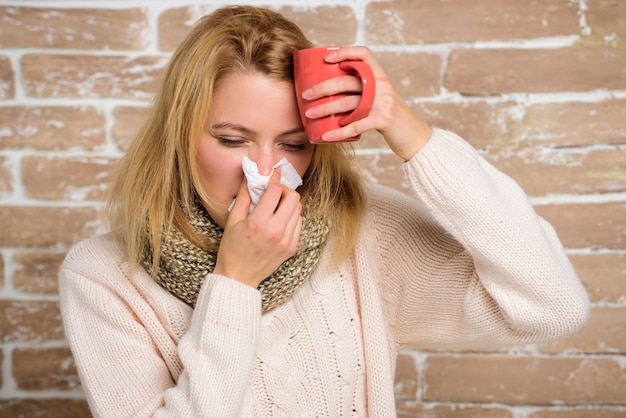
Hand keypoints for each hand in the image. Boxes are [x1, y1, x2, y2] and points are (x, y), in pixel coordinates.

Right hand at [213, 168, 302, 287]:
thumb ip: (244, 196)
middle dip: (284, 190)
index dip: (275, 179)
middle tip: (274, 192)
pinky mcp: (292, 247)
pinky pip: (298, 224)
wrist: (238, 277)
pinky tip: (279, 219)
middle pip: (293, 198)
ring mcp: (287, 240)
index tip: (273, 174)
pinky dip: (291, 216)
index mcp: (259, 223)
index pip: (275, 191)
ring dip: (289, 203)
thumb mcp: (233, 220)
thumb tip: (251, 177)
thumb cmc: (232, 249)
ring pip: (298, 210)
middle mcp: (276, 231)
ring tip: (276, 206)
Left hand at [302, 46, 431, 160]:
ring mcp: (383, 102)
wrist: (413, 135)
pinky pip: (356, 126)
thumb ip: (362, 91)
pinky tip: (326, 136)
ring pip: (347, 103)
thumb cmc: (388, 117)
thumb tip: (329, 89)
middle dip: (322, 88)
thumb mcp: (379, 97)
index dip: (344, 52)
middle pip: (346, 81)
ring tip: (309, 114)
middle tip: (305, 95)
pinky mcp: (384, 120)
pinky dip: (339, 133)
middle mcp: (382, 85)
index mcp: (380, 75)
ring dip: (324, 109)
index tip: (326, 58)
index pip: (363, 54)